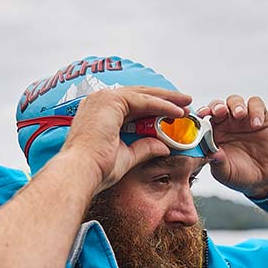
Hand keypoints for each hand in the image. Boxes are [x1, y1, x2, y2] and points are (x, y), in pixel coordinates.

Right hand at [60, 86, 191, 193]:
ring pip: (143, 94)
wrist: (81, 173)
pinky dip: (162, 105)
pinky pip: (143, 101)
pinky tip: (176, 111)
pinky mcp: (110, 101)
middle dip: (165, 98)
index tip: (173, 114)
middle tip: (185, 103)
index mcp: (100, 113)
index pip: (132, 104)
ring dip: (167, 99)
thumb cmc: (96, 169)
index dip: (155, 107)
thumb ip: (144, 148)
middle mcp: (99, 101)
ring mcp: (103, 98)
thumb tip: (164, 147)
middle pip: (139, 95)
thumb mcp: (127, 156)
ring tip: (186, 104)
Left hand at [197, 95, 267, 197]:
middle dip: (217, 106)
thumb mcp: (225, 173)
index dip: (201, 114)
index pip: (203, 119)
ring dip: (235, 105)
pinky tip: (256, 124)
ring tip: (240, 114)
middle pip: (218, 105)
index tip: (201, 115)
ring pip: (235, 101)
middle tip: (219, 111)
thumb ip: (218, 163)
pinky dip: (256, 110)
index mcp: (213, 134)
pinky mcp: (260, 118)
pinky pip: (256, 104)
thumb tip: (212, 153)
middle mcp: (226, 124)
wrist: (264, 179)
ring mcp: (242, 119)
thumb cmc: (240, 175)